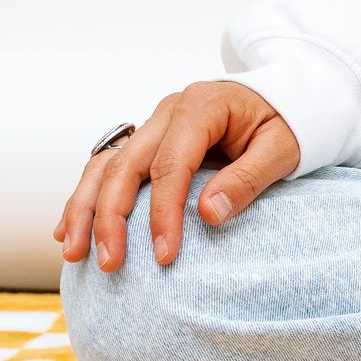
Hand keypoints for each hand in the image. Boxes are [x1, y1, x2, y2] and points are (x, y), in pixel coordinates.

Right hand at [56, 81, 301, 271]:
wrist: (291, 97)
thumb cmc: (290, 123)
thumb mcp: (283, 149)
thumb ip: (249, 178)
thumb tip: (209, 214)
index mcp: (202, 106)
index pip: (171, 165)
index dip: (163, 213)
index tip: (164, 255)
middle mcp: (169, 111)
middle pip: (127, 165)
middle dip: (111, 217)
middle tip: (109, 263)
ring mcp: (154, 122)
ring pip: (107, 165)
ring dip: (85, 209)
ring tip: (72, 251)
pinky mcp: (150, 137)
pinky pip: (109, 166)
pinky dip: (87, 196)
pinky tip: (69, 229)